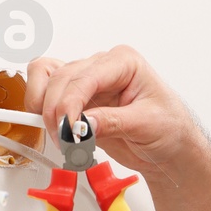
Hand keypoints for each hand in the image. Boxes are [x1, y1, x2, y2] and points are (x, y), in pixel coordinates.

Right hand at [23, 45, 203, 177]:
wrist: (170, 148)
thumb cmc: (169, 128)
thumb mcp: (148, 124)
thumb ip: (113, 122)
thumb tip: (82, 124)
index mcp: (124, 62)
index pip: (86, 76)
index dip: (70, 102)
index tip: (68, 128)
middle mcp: (102, 67)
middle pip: (61, 77)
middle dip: (57, 110)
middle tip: (65, 140)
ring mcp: (87, 83)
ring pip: (48, 80)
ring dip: (45, 109)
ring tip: (60, 136)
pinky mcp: (77, 101)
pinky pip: (47, 93)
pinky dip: (41, 109)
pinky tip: (53, 128)